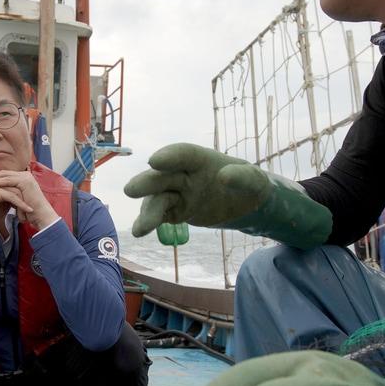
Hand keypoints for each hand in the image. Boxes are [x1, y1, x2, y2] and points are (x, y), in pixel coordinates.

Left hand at [0, 170, 57, 229]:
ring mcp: (25, 177)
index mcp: (24, 178)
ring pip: (4, 175)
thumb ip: (11, 194)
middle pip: (3, 173)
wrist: (42, 216)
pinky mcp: (24, 181)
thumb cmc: (31, 212)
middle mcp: (25, 175)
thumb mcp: (19, 200)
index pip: (5, 175)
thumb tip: (1, 195)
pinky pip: (7, 180)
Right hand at [0, 185, 30, 257]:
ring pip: (16, 191)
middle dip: (27, 198)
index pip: (18, 188)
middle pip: (18, 188)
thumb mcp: (4, 208)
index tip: (35, 206)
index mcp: (1, 186)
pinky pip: (12, 196)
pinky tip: (27, 210)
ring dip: (25, 202)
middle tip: (36, 207)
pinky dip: (21, 204)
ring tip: (32, 211)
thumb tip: (23, 204)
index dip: (26, 197)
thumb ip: (11, 203)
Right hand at [122, 142, 330, 247]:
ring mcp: (177, 192)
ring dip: (147, 211)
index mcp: (201, 160)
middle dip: (147, 183)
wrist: (244, 203)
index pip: (183, 154)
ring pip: (157, 198)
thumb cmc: (249, 185)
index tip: (155, 161)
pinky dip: (148, 222)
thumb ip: (241, 177)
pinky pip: (159, 214)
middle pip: (162, 176)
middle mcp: (184, 174)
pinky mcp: (174, 210)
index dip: (169, 156)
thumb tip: (224, 177)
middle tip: (130, 190)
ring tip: (140, 229)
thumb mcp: (254, 181)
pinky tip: (139, 231)